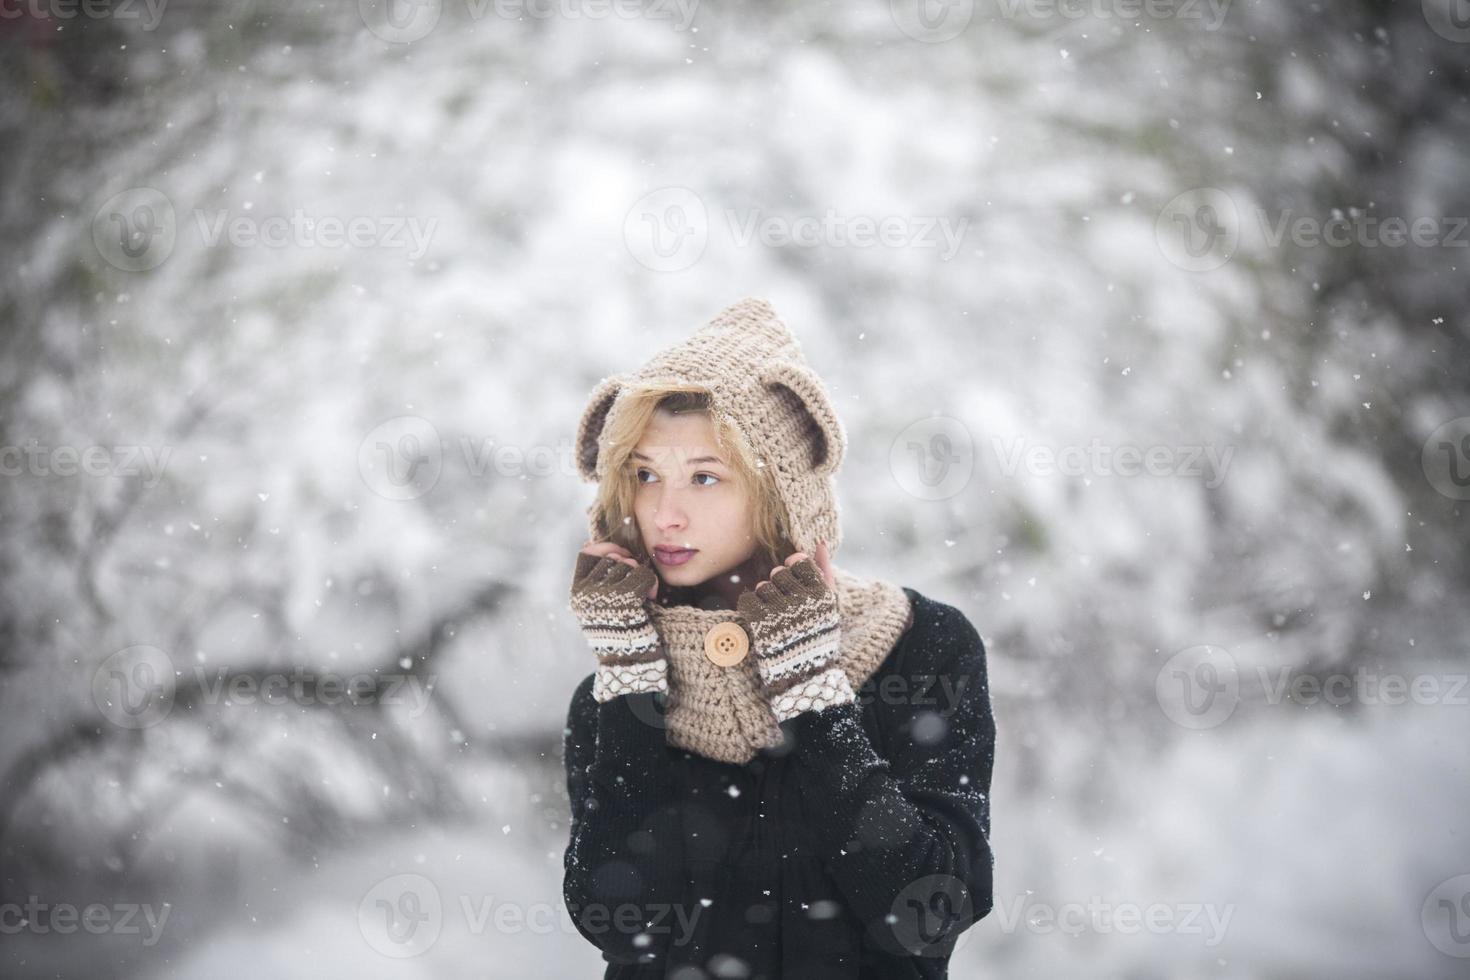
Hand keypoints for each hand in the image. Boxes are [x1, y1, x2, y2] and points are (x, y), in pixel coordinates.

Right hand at [568, 544, 665, 701]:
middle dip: (629, 564)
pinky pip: (643, 575)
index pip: (587, 554)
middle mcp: (586, 593)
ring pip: (630, 565)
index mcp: (577, 593)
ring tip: (644, 595)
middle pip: (612, 558)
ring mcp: (604, 596)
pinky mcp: (625, 600)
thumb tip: (616, 552)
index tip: (621, 555)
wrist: (629, 664)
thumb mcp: (601, 606)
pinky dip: (651, 584)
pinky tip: (652, 597)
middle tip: (637, 583)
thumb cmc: (620, 633)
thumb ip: (603, 580)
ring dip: (642, 576)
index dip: (606, 549)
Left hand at [736, 542, 850, 720]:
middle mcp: (803, 601)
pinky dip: (750, 606)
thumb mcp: (829, 606)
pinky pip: (748, 600)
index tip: (792, 579)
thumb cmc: (818, 638)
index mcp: (822, 594)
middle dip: (778, 583)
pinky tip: (759, 618)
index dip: (794, 568)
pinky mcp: (761, 625)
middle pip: (779, 573)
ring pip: (763, 586)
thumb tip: (819, 543)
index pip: (800, 562)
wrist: (805, 677)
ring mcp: (781, 612)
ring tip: (772, 611)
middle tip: (782, 599)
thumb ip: (826, 572)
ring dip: (764, 595)